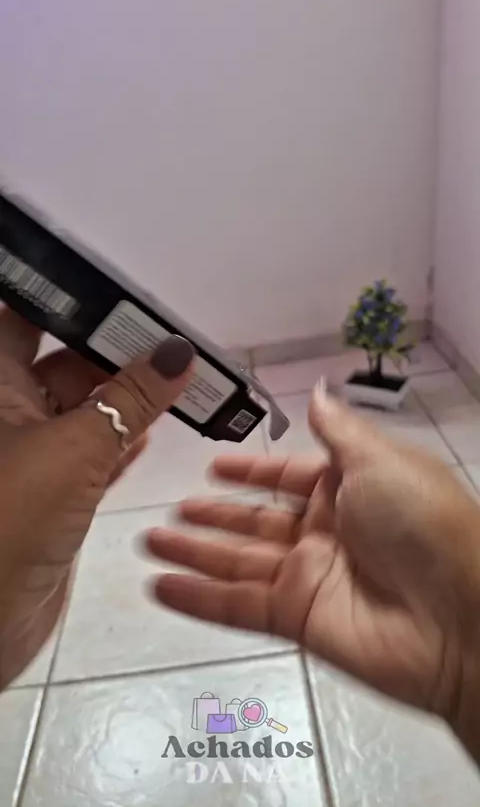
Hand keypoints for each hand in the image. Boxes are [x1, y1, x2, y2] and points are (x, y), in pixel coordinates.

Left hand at [0, 309, 193, 687]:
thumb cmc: (13, 518)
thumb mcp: (74, 448)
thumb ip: (130, 399)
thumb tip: (179, 351)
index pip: (26, 320)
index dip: (71, 302)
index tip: (122, 288)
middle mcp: (9, 413)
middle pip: (62, 363)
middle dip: (112, 350)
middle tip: (170, 337)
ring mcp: (32, 456)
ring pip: (83, 411)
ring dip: (126, 397)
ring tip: (178, 376)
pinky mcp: (54, 495)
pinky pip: (92, 454)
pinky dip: (122, 440)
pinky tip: (155, 427)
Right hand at [148, 384, 479, 757]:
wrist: (458, 616)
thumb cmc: (421, 522)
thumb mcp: (379, 460)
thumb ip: (337, 431)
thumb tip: (316, 389)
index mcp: (348, 489)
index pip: (287, 477)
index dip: (251, 471)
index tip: (213, 466)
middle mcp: (325, 532)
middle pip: (255, 523)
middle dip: (212, 516)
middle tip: (168, 511)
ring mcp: (309, 578)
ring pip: (237, 563)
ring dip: (193, 553)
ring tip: (148, 543)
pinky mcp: (296, 619)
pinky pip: (237, 606)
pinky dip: (198, 598)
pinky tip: (161, 586)